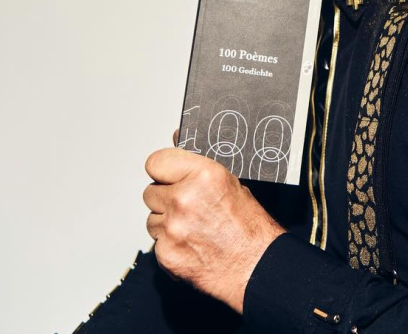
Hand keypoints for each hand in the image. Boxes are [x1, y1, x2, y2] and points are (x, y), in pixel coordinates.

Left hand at [143, 148, 284, 313]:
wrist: (257, 267)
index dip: (162, 170)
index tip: (166, 175)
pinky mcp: (166, 253)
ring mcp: (172, 228)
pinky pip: (157, 243)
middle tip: (186, 207)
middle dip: (165, 199)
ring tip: (192, 228)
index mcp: (202, 175)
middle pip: (150, 192)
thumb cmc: (250, 228)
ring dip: (166, 223)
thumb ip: (197, 166)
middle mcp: (184, 199)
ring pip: (151, 219)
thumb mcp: (231, 184)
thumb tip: (176, 140)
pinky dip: (170, 246)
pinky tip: (191, 246)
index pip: (156, 162)